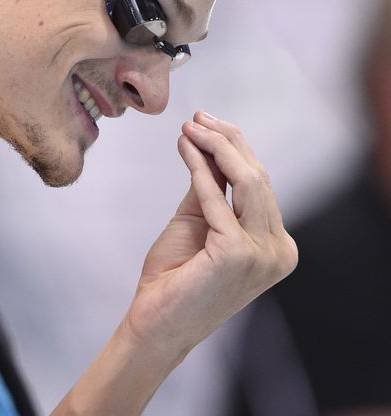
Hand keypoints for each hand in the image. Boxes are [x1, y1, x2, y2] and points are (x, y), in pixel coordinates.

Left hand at [123, 111, 297, 355]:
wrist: (157, 319)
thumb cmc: (176, 273)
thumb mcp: (198, 218)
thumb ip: (209, 185)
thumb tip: (208, 142)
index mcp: (275, 243)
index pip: (261, 183)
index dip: (235, 147)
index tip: (206, 121)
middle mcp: (279, 250)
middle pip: (258, 178)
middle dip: (227, 140)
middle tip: (198, 117)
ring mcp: (263, 255)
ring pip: (248, 181)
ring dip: (216, 147)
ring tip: (190, 126)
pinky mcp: (239, 254)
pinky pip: (218, 199)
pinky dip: (200, 169)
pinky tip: (185, 148)